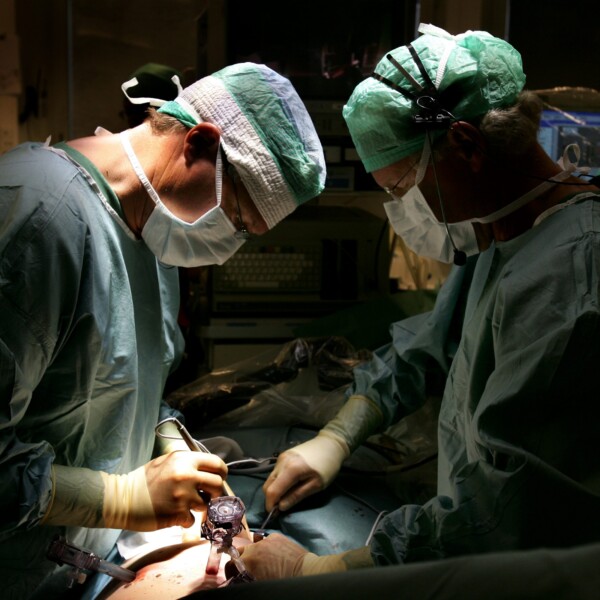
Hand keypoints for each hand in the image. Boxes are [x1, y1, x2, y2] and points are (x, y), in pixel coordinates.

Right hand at [43, 453, 226, 530]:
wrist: (122, 499)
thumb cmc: (143, 480)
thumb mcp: (166, 461)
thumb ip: (187, 462)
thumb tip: (207, 469)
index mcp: (184, 459)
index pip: (217, 463)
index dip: (220, 472)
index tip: (218, 478)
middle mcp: (186, 475)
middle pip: (217, 484)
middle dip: (214, 492)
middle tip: (206, 495)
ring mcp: (183, 495)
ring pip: (207, 504)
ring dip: (199, 507)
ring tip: (185, 504)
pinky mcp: (178, 513)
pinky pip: (192, 519)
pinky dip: (186, 519)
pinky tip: (174, 514)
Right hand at [236, 533, 306, 579]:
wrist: (303, 571)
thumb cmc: (281, 581)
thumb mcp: (259, 583)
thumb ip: (247, 578)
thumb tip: (241, 578)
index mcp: (248, 561)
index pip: (230, 564)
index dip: (230, 572)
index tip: (233, 576)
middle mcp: (254, 547)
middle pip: (239, 551)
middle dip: (240, 560)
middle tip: (246, 569)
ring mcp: (265, 539)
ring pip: (252, 545)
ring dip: (253, 552)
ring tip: (261, 561)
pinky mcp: (276, 536)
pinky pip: (265, 540)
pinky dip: (266, 547)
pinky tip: (273, 554)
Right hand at [263, 432, 347, 511]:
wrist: (330, 444)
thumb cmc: (327, 466)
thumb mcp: (316, 485)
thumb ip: (297, 496)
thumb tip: (281, 507)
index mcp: (290, 470)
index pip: (272, 491)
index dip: (270, 505)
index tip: (275, 515)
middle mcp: (282, 462)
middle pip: (267, 485)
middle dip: (271, 499)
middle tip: (281, 507)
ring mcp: (281, 457)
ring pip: (270, 479)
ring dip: (274, 490)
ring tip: (286, 496)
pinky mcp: (283, 455)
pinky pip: (275, 472)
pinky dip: (277, 482)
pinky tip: (288, 485)